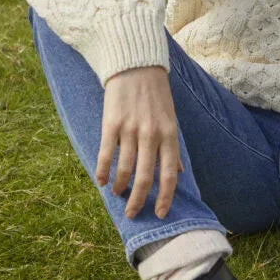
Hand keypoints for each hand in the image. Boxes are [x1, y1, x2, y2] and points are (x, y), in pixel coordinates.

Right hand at [97, 66, 183, 218]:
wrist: (137, 66)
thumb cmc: (156, 96)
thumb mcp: (171, 119)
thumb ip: (172, 147)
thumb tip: (179, 172)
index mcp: (169, 134)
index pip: (169, 174)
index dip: (164, 197)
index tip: (159, 213)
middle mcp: (151, 134)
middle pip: (145, 177)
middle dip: (138, 200)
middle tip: (132, 213)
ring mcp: (130, 129)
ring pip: (124, 169)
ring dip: (119, 187)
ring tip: (117, 193)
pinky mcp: (111, 123)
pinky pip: (105, 154)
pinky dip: (103, 171)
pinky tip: (101, 181)